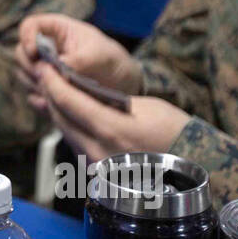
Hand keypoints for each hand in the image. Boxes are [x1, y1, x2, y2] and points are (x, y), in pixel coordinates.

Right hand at [16, 14, 141, 100]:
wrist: (125, 86)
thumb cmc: (113, 62)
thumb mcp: (102, 56)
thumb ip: (79, 60)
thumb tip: (58, 69)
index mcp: (58, 31)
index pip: (29, 26)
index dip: (27, 37)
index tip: (35, 53)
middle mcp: (47, 49)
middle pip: (21, 52)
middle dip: (30, 66)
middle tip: (46, 77)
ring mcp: (45, 71)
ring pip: (24, 75)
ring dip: (35, 84)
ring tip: (55, 92)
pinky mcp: (48, 90)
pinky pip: (33, 96)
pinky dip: (40, 101)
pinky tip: (54, 105)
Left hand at [33, 61, 189, 160]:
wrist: (193, 168)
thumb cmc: (175, 133)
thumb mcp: (145, 107)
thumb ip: (110, 100)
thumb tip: (84, 91)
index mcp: (111, 130)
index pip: (69, 102)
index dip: (52, 81)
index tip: (45, 66)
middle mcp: (98, 151)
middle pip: (61, 117)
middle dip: (50, 93)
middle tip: (44, 73)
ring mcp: (97, 165)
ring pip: (66, 132)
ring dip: (57, 110)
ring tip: (53, 89)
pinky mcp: (99, 172)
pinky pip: (76, 144)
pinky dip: (70, 126)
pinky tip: (69, 113)